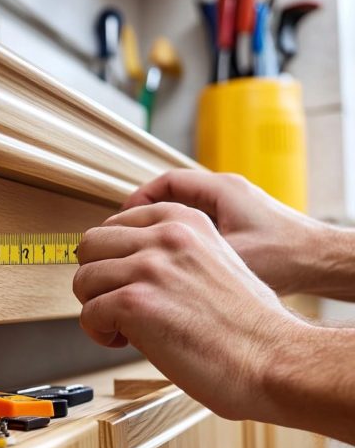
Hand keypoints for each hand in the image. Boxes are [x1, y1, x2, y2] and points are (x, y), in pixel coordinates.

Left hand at [73, 201, 306, 420]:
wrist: (274, 360)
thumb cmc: (248, 325)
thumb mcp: (215, 261)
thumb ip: (174, 253)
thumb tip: (130, 262)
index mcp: (186, 221)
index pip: (116, 222)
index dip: (110, 256)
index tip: (119, 278)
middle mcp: (166, 236)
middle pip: (91, 244)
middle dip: (95, 277)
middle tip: (113, 302)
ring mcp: (149, 267)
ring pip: (83, 278)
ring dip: (95, 306)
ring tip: (122, 326)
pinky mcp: (135, 302)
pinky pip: (88, 314)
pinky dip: (98, 333)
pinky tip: (124, 341)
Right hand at [123, 169, 325, 294]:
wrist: (325, 263)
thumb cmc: (287, 257)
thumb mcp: (231, 256)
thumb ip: (190, 255)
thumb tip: (148, 266)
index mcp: (221, 191)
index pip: (167, 182)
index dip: (138, 199)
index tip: (121, 220)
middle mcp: (227, 193)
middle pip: (173, 193)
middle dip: (145, 212)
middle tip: (125, 234)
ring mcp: (235, 208)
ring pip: (186, 210)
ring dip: (164, 225)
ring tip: (143, 248)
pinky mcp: (242, 224)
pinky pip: (200, 224)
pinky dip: (182, 237)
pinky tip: (173, 260)